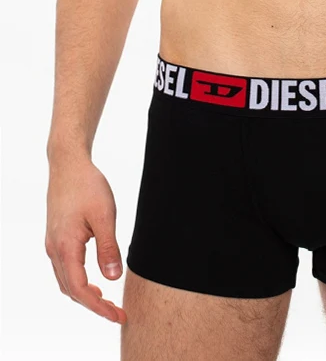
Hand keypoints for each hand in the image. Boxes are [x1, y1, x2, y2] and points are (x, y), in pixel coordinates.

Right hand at [45, 156, 126, 323]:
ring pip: (66, 281)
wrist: (68, 164)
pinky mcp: (56, 237)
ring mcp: (53, 243)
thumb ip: (108, 248)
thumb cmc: (87, 185)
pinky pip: (65, 268)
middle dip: (94, 306)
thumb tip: (113, 278)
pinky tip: (94, 279)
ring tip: (107, 301)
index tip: (118, 316)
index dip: (99, 308)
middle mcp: (54, 249)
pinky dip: (79, 281)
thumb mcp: (105, 216)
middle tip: (117, 312)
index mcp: (66, 247)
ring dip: (85, 295)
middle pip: (71, 290)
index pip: (80, 290)